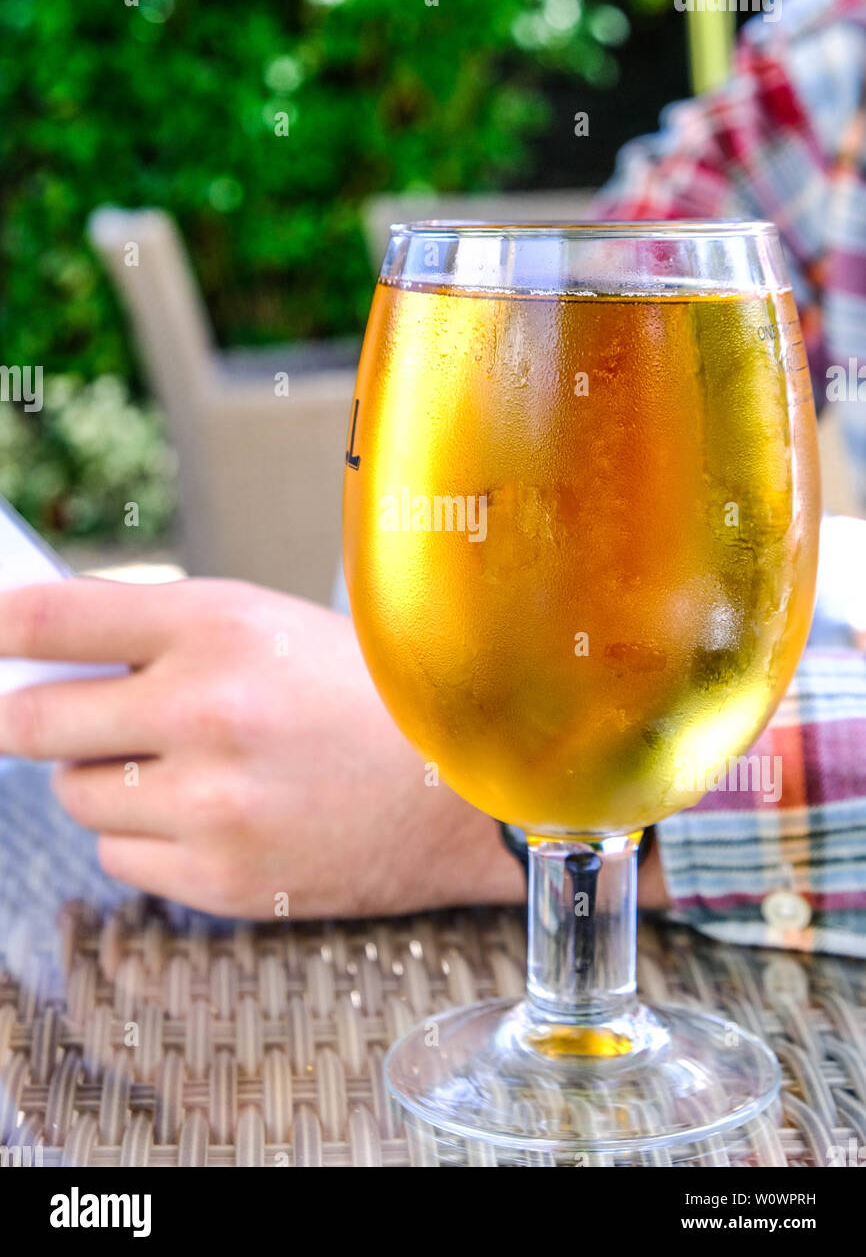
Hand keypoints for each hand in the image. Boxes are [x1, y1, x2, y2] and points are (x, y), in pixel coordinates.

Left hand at [0, 579, 524, 918]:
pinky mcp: (218, 877)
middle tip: (52, 715)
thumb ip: (162, 632)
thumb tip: (46, 650)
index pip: (54, 620)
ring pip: (74, 797)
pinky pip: (118, 857)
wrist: (460, 789)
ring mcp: (209, 803)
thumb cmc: (369, 696)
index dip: (0, 630)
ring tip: (180, 767)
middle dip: (32, 717)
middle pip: (32, 721)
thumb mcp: (271, 625)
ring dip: (104, 779)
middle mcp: (206, 711)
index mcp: (221, 626)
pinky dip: (143, 835)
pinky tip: (207, 814)